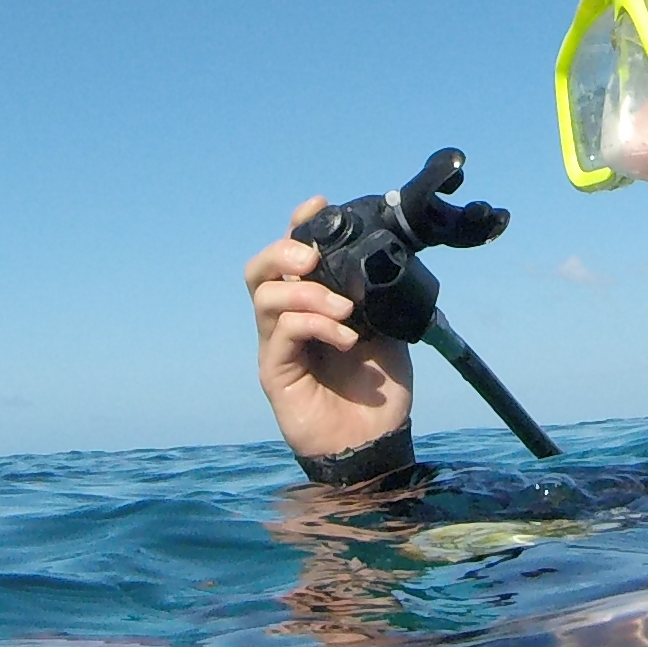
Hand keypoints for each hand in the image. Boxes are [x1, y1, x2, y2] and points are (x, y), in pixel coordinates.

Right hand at [246, 199, 411, 460]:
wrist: (376, 442)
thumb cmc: (378, 391)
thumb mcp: (388, 330)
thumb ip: (378, 297)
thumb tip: (383, 258)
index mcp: (313, 303)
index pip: (293, 255)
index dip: (299, 224)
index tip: (318, 204)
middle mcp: (287, 319)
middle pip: (259, 269)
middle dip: (283, 250)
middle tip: (312, 258)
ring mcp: (277, 345)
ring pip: (265, 295)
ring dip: (307, 291)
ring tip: (345, 309)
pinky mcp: (275, 372)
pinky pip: (282, 331)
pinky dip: (314, 323)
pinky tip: (346, 336)